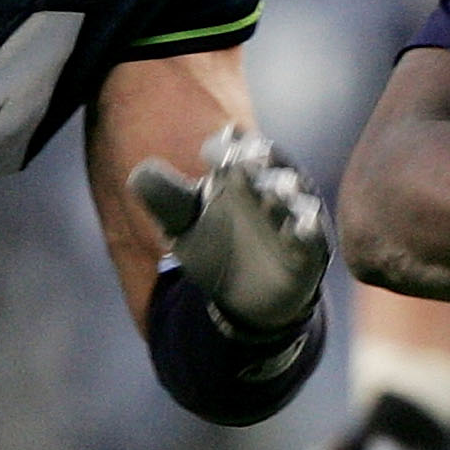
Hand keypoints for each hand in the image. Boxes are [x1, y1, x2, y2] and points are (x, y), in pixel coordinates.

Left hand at [130, 126, 330, 332]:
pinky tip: (299, 227)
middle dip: (261, 160)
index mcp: (239, 175)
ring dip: (286, 193)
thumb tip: (137, 173)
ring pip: (295, 198)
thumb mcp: (184, 225)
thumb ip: (166, 198)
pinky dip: (307, 231)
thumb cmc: (217, 249)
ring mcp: (293, 218)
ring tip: (275, 189)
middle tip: (247, 157)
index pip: (235, 150)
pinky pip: (312, 237)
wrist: (247, 301)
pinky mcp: (310, 250)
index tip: (208, 153)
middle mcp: (270, 189)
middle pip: (269, 166)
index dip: (224, 148)